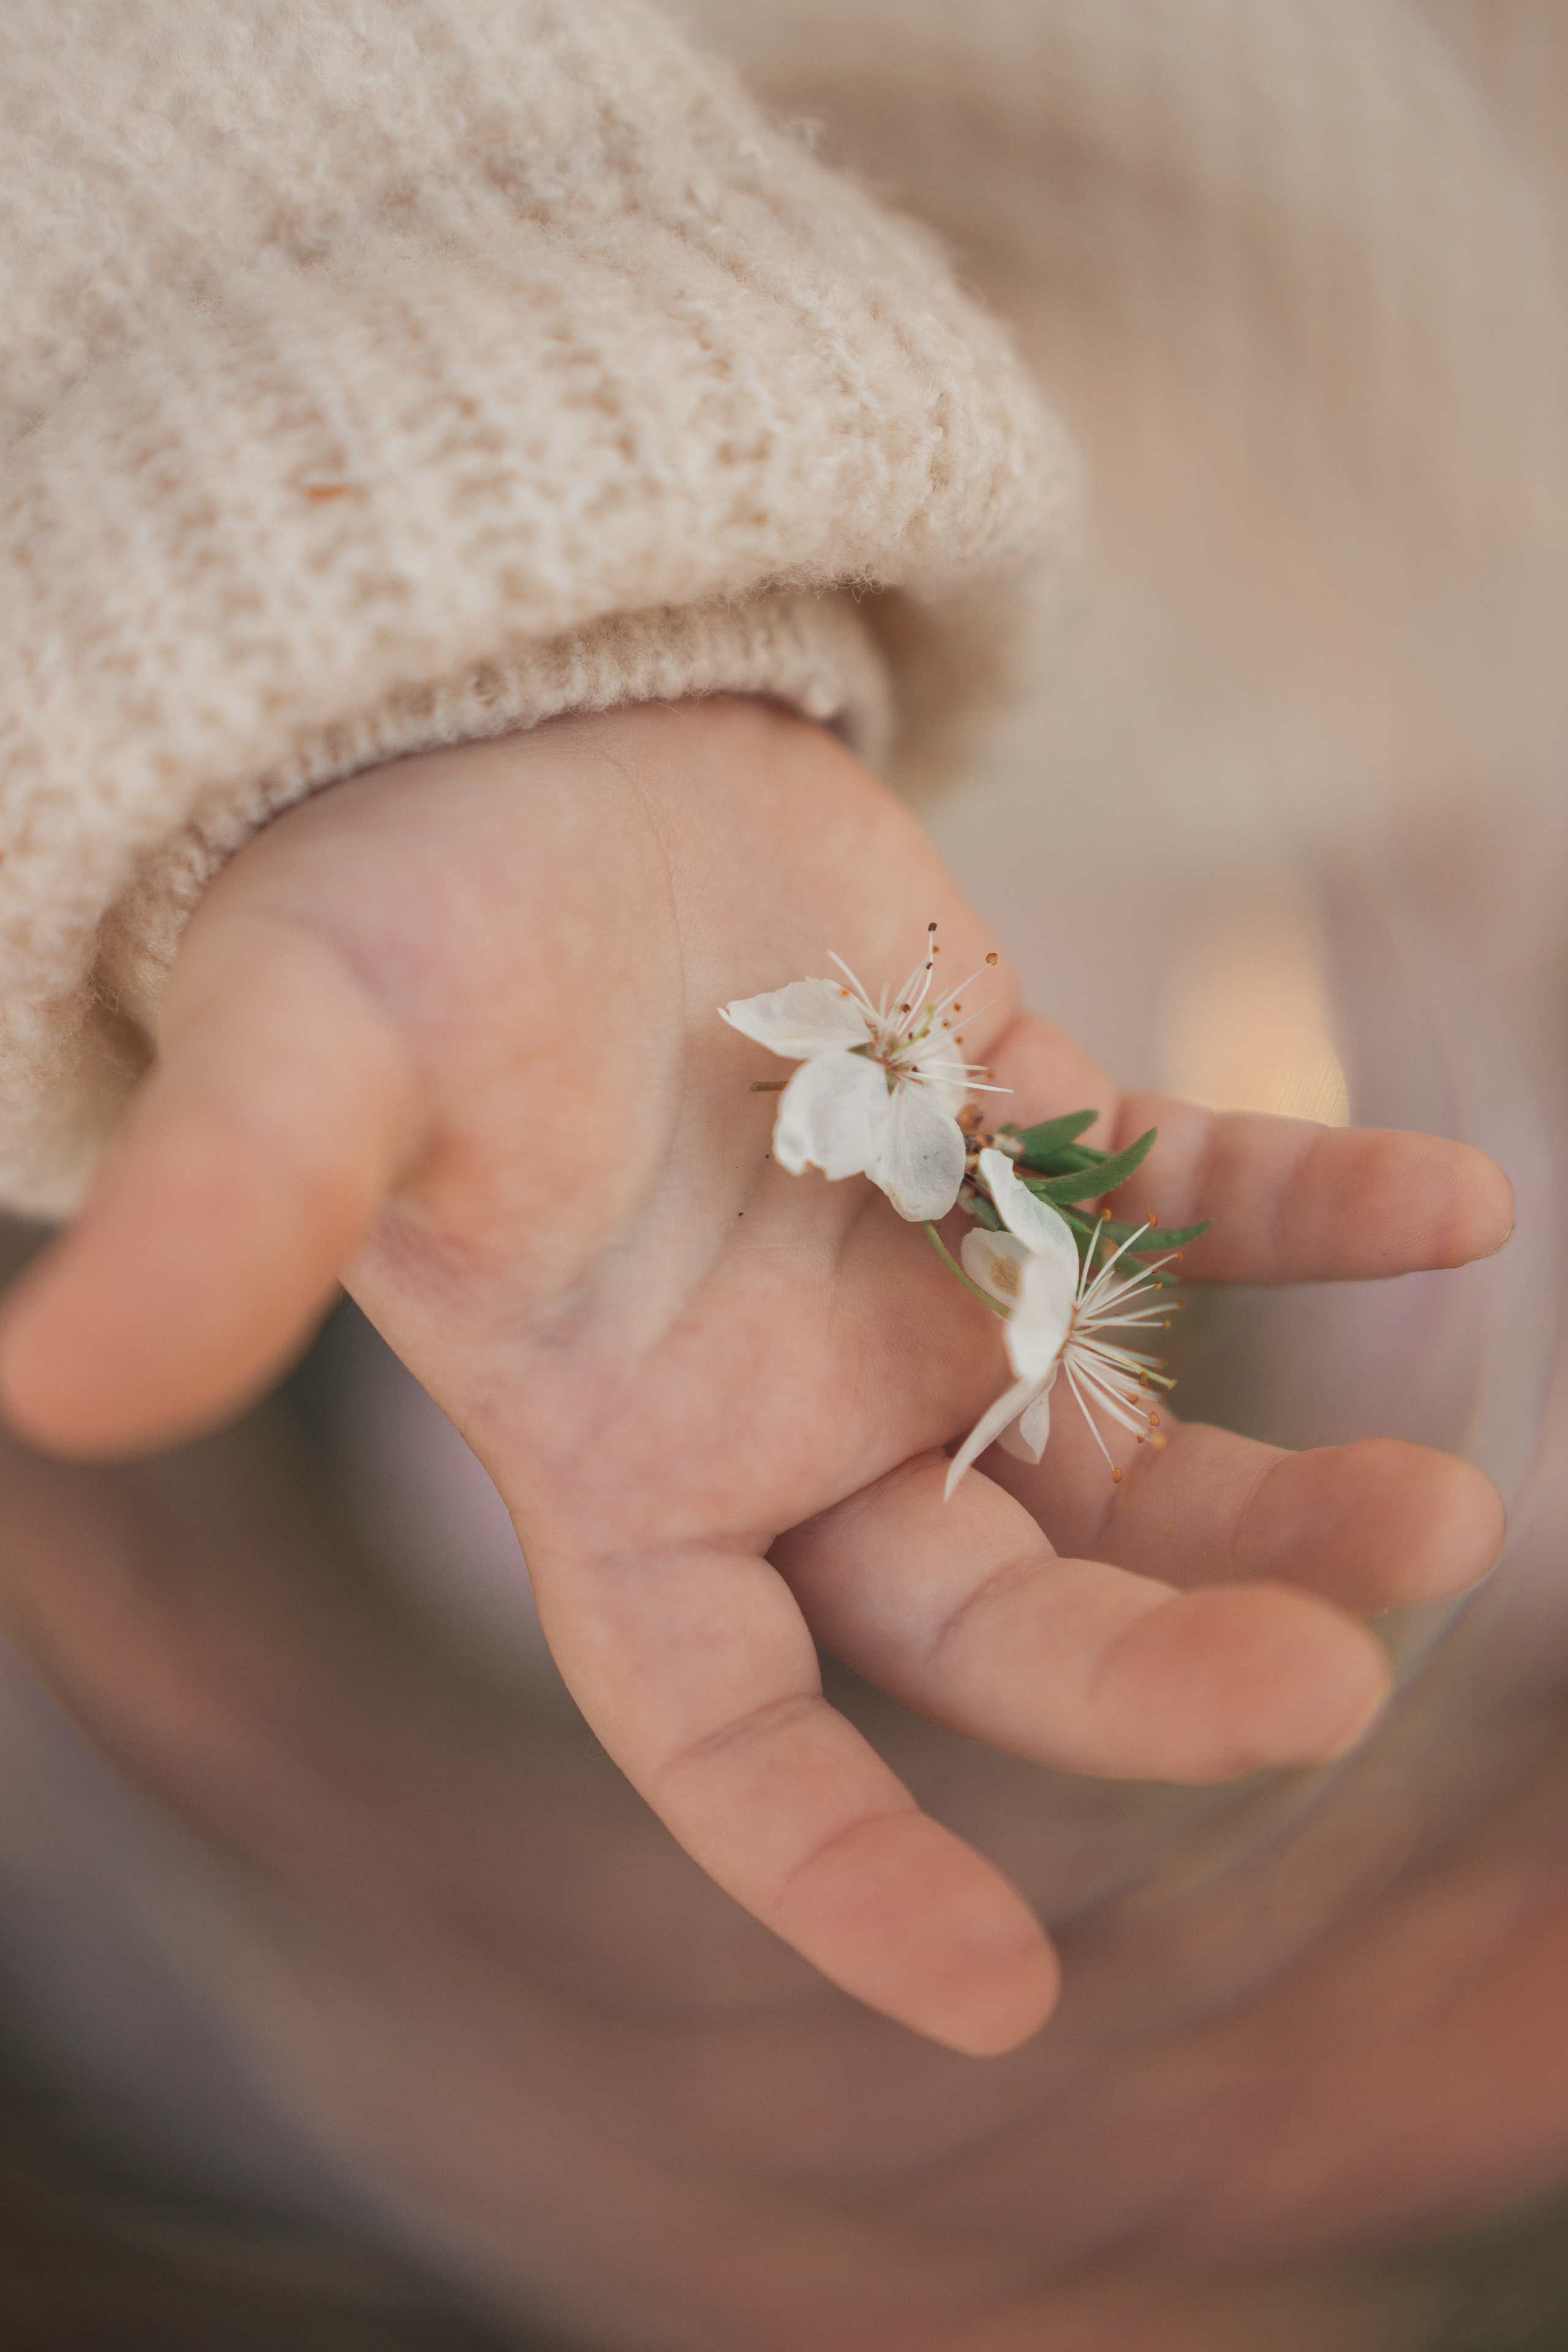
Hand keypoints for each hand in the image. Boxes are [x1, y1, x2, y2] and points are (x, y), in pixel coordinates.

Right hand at [0, 699, 1512, 2053]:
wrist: (499, 743)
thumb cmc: (370, 918)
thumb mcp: (306, 1060)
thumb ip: (229, 1221)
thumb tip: (53, 1385)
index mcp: (621, 1459)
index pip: (724, 1733)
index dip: (841, 1871)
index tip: (999, 1999)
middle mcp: (786, 1407)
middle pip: (989, 1607)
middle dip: (1151, 1673)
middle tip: (1327, 1687)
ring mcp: (911, 1270)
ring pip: (1118, 1443)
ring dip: (1278, 1492)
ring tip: (1444, 1522)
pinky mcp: (1007, 1114)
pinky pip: (1183, 1195)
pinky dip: (1310, 1210)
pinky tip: (1451, 1213)